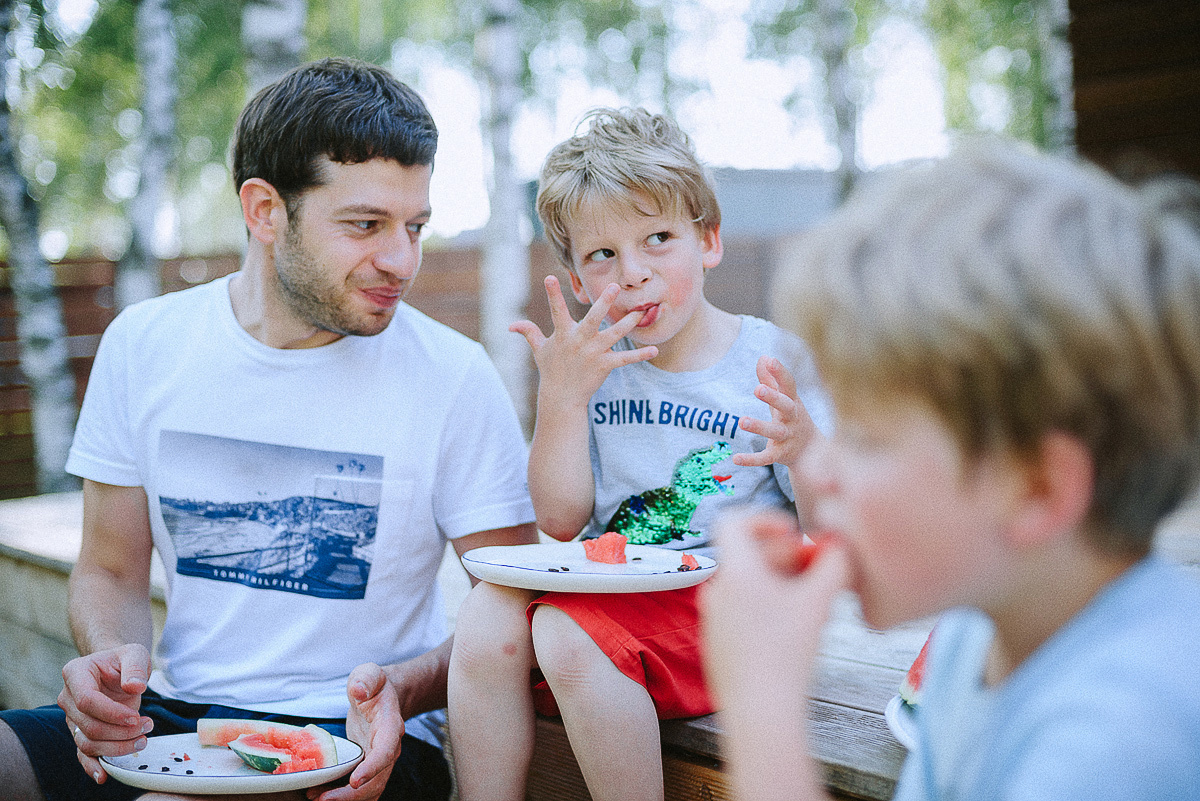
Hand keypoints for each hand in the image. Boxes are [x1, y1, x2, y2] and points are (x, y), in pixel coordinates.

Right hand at [56, 644, 152, 783]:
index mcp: (75, 673)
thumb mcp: (135, 654)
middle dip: (121, 732)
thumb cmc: (124, 660)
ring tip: (143, 739)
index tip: (136, 717)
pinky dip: (92, 766)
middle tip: (148, 726)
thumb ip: (135, 667)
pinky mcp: (81, 732)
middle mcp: (68, 697)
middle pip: (89, 726)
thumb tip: (135, 687)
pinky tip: (103, 775)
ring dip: (117, 747)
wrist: (117, 669)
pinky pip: (82, 753)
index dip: (112, 713)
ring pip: (87, 743)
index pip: (87, 700)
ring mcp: (72, 717)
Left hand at [311, 663, 403, 800]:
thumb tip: (359, 691)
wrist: (382, 696)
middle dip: (351, 794)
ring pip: (370, 789)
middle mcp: (389, 748)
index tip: (355, 780)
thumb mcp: (369, 673)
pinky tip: (321, 794)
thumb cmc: (374, 685)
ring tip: (316, 798)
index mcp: (390, 725)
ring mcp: (380, 760)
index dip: (373, 767)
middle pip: (378, 779)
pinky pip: (362, 789)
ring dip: (346, 799)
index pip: (387, 750)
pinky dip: (345, 797)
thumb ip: (366, 679)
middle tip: (321, 798)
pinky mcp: (369, 767)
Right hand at [510, 276, 657, 407]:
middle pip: (593, 319)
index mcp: (563, 334)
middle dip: (603, 303)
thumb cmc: (551, 370)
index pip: (556, 310)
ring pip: (614, 335)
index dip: (552, 294)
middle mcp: (579, 341)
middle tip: (614, 286)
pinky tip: (654, 349)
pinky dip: (640, 355)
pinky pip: (625, 359)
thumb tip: (511, 325)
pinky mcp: (605, 365)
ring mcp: (593, 353)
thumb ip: (529, 332)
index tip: (549, 278)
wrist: (561, 397)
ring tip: (641, 312)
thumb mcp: (539, 350)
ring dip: (628, 323)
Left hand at [700, 510, 846, 708]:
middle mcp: (716, 590)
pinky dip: (766, 607)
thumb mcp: (819, 602)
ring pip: (747, 585)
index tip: (794, 534)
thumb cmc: (786, 654)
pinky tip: (794, 630)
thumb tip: (843, 545)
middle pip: (748, 555)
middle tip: (819, 569)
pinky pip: (741, 611)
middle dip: (786, 555)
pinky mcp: (717, 644)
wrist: (759, 713)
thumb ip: (835, 564)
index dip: (764, 517)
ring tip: (813, 601)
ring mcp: (713, 619)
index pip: (732, 520)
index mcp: (734, 572)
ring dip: (780, 582)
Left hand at [733, 356, 819, 474]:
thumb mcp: (784, 399)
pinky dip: (751, 459)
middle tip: (757, 389)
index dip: (780, 372)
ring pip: (775, 432)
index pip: (789, 385)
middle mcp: (793, 419)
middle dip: (773, 398)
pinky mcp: (780, 454)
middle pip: (786, 406)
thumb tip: (763, 357)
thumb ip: (772, 380)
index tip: (770, 360)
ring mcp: (788, 437)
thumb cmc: (792, 418)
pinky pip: (766, 457)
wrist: (812, 452)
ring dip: (760, 426)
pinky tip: (735, 458)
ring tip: (742, 421)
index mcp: (793, 402)